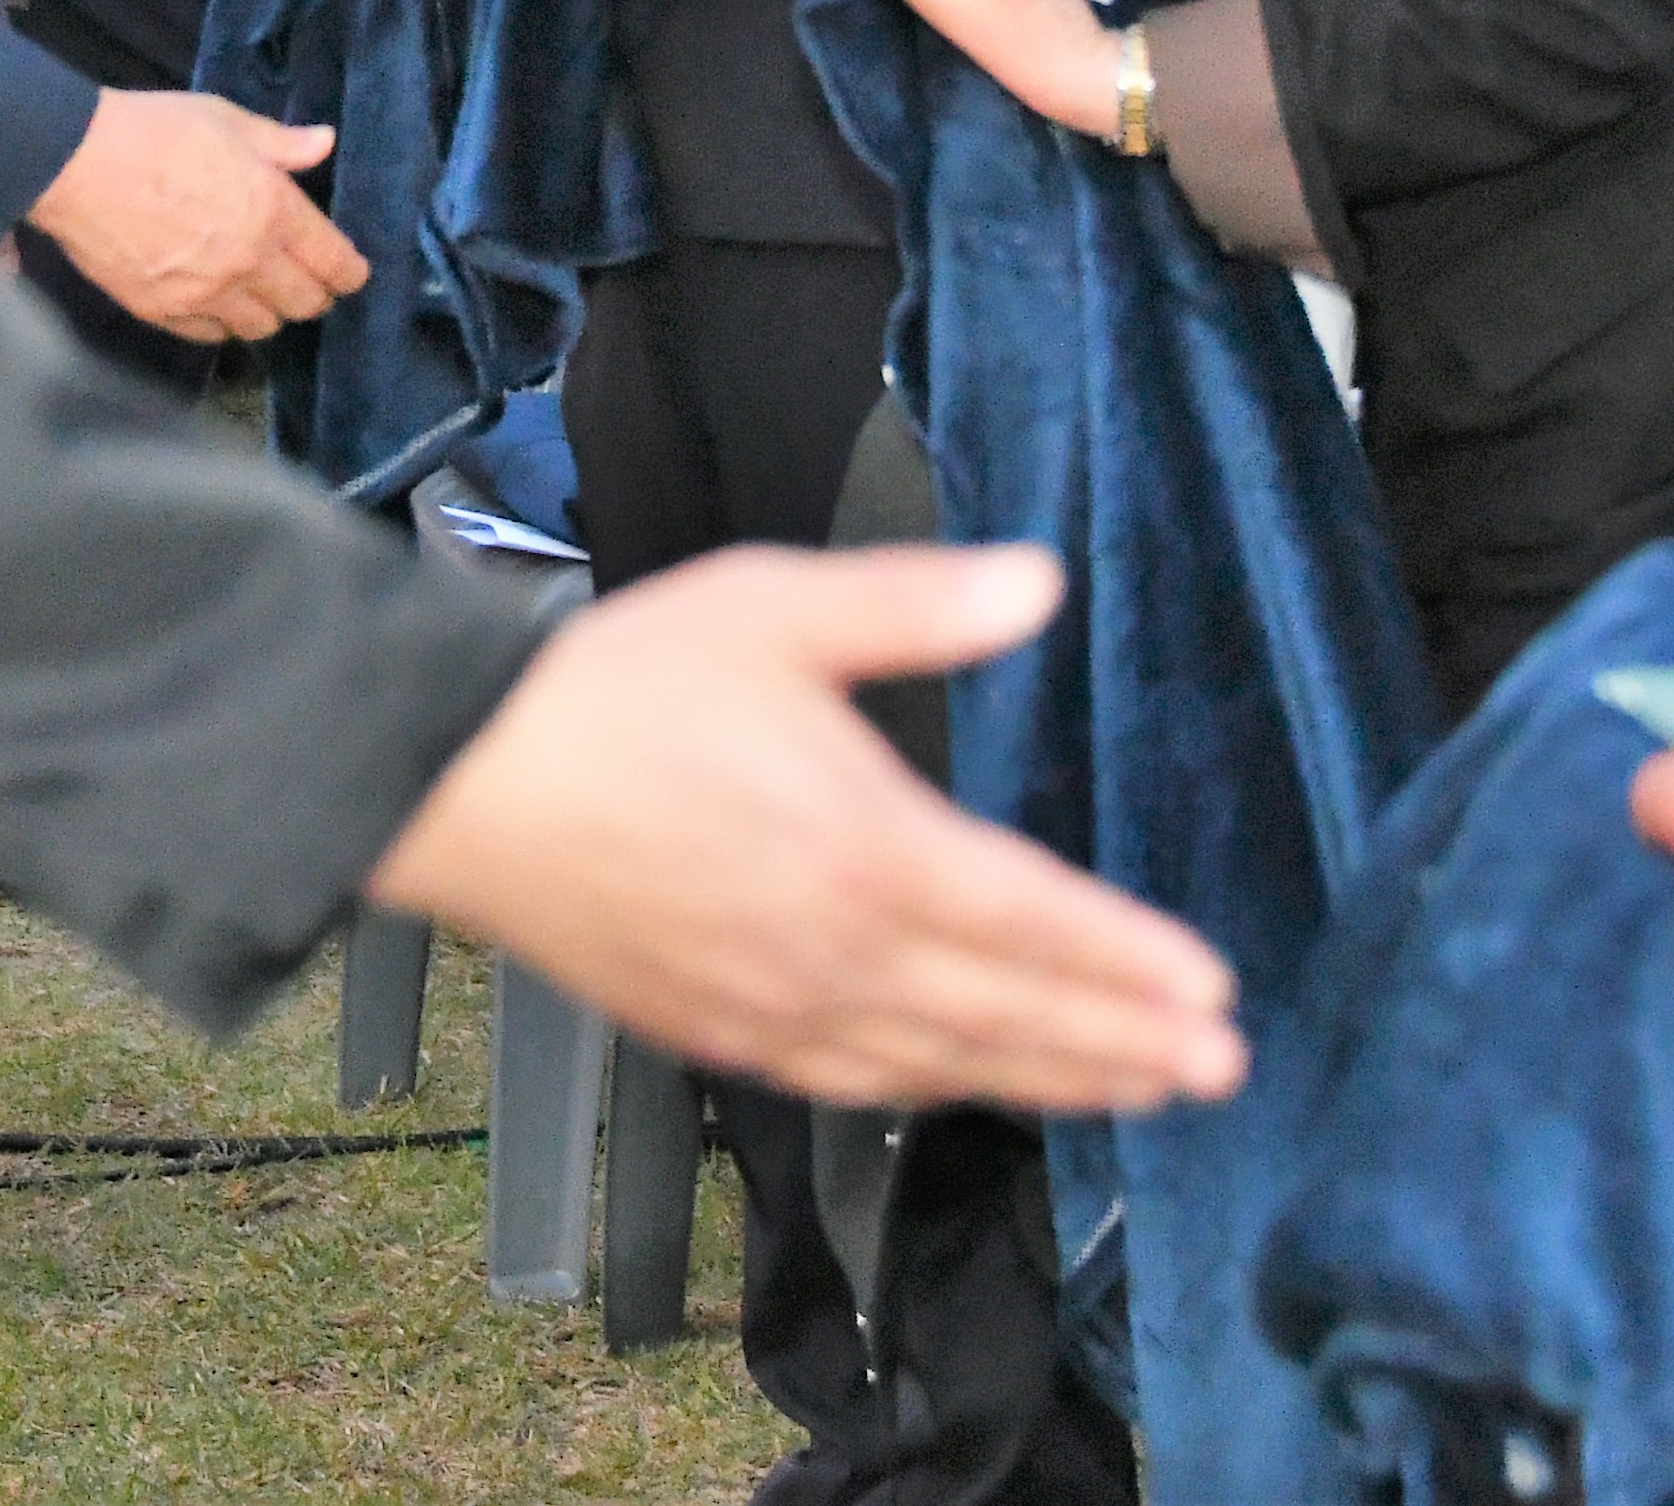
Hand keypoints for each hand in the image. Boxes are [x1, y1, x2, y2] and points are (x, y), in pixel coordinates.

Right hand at [28, 88, 362, 339]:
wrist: (75, 162)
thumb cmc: (153, 130)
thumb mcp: (225, 120)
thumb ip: (280, 142)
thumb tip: (325, 144)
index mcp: (273, 210)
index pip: (333, 261)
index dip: (349, 272)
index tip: (351, 273)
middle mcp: (248, 262)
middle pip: (303, 303)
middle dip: (314, 295)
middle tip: (309, 284)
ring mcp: (204, 294)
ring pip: (260, 327)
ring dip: (268, 313)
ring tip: (260, 295)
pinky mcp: (162, 312)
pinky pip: (209, 336)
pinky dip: (220, 325)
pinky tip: (215, 306)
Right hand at [371, 545, 1249, 1115]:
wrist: (460, 781)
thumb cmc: (608, 691)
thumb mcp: (775, 609)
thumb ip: (917, 603)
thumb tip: (1036, 583)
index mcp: (863, 846)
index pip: (1034, 921)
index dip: (1129, 962)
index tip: (1210, 991)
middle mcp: (832, 949)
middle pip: (1008, 1015)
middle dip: (1123, 1042)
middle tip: (1213, 1066)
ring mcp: (770, 1006)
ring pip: (941, 1064)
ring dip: (1047, 1079)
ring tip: (1128, 1086)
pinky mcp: (713, 1032)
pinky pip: (849, 1083)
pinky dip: (929, 1090)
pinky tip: (962, 1083)